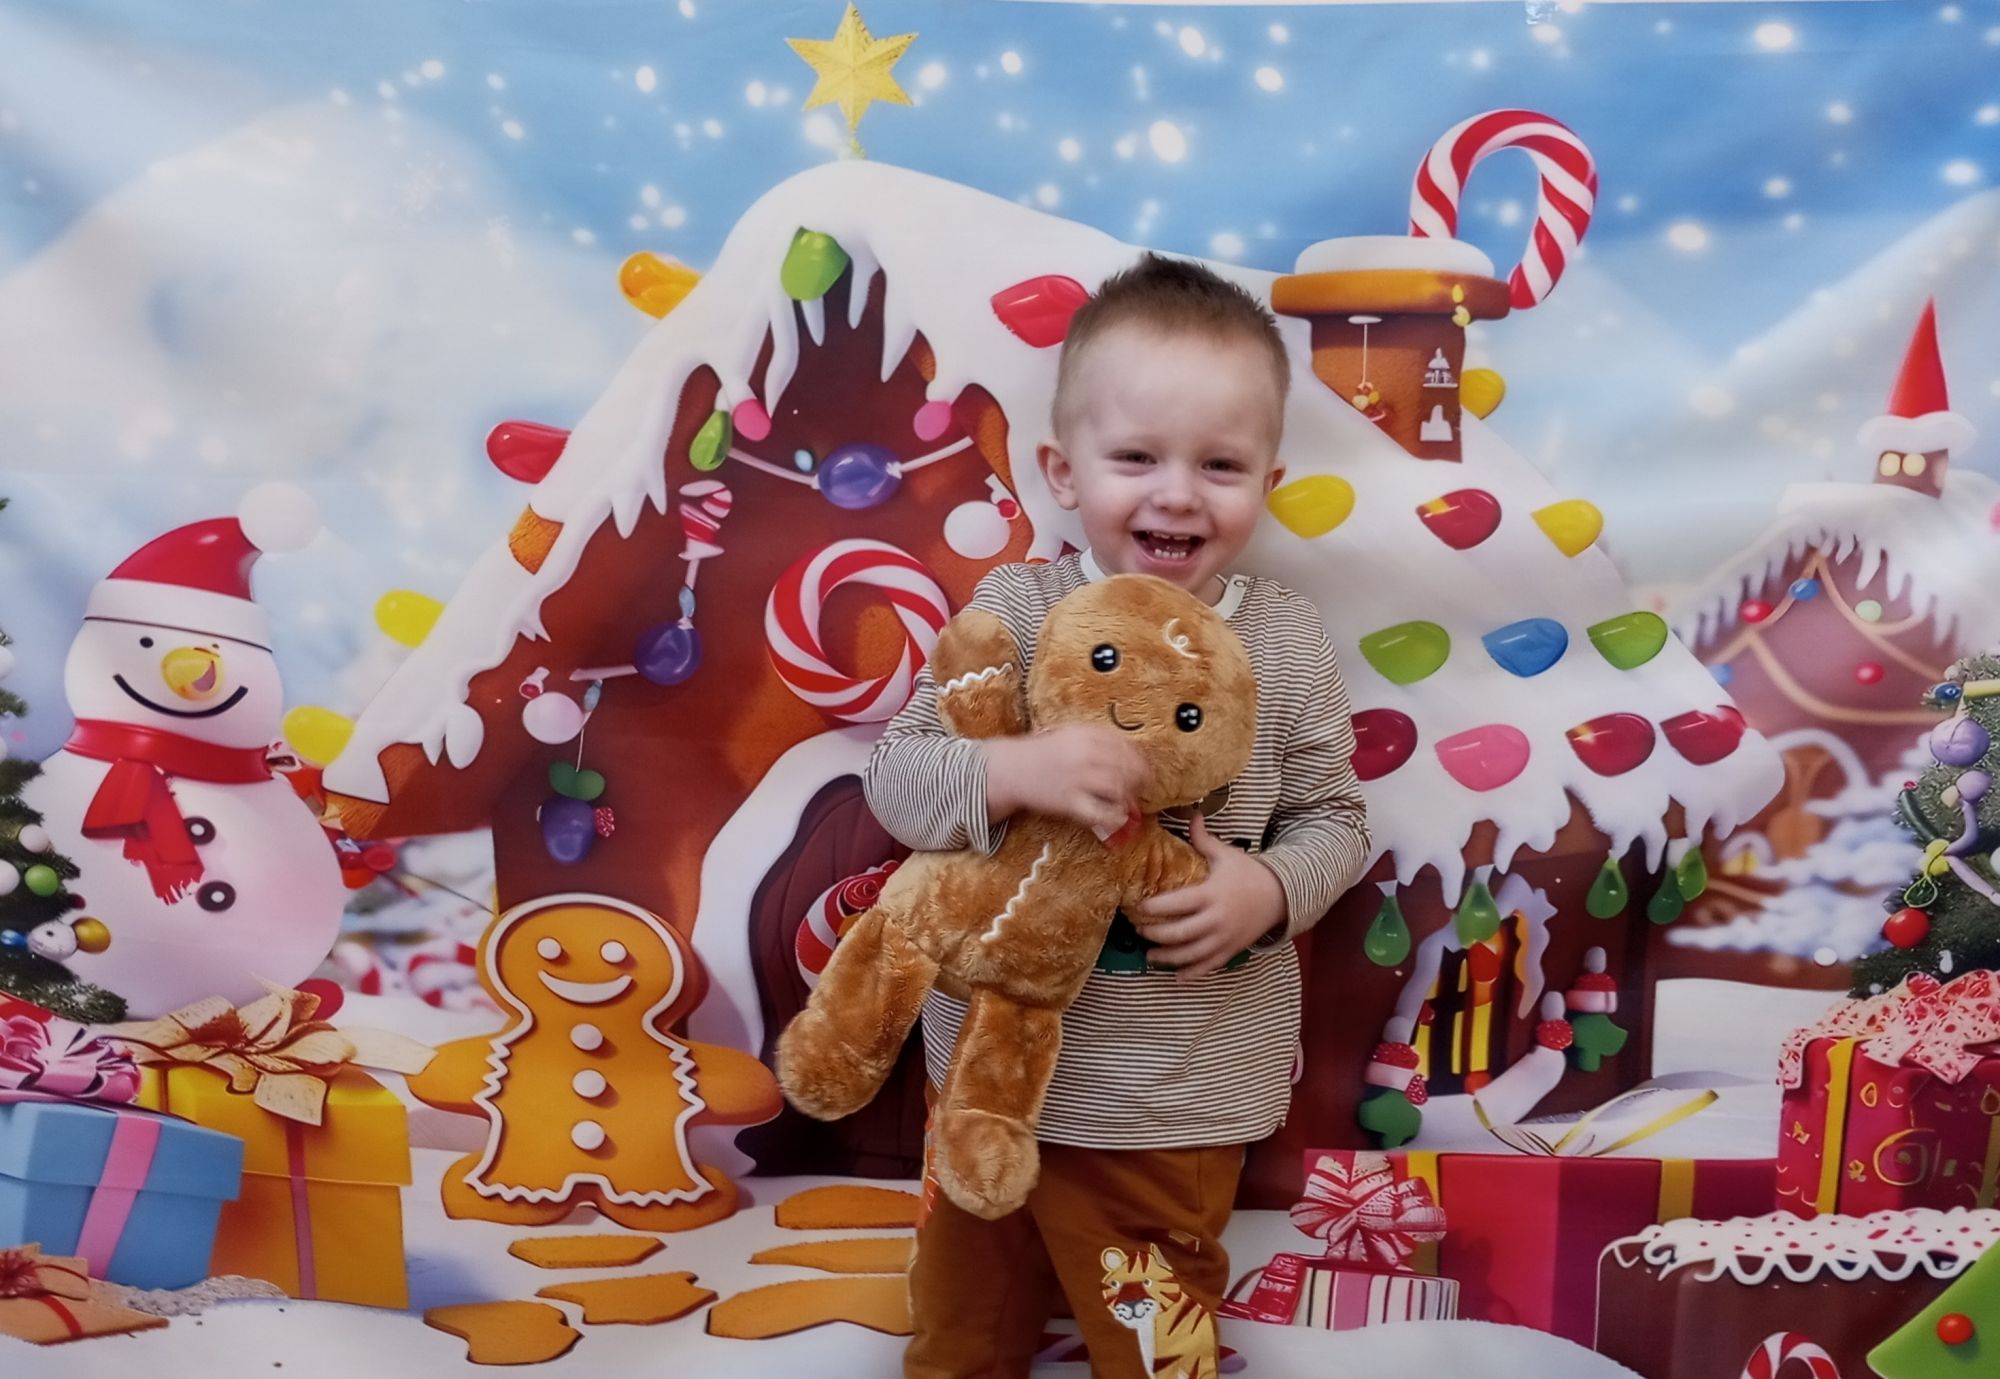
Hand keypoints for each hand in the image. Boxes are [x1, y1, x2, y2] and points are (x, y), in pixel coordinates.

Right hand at [983, 723, 1148, 837]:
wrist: (1011, 769)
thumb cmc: (1042, 752)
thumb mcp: (1068, 734)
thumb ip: (1096, 739)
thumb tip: (1129, 751)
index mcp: (1085, 735)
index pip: (1124, 744)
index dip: (1139, 757)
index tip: (1144, 765)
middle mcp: (1084, 755)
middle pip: (1126, 766)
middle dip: (1140, 777)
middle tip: (1143, 785)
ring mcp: (1077, 779)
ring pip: (1118, 787)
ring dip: (1129, 795)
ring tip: (1129, 800)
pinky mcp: (1069, 802)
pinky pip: (1100, 812)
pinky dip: (1114, 816)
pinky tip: (1118, 816)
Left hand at [1137, 815, 1287, 977]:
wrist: (1281, 896)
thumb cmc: (1248, 874)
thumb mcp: (1226, 855)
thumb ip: (1204, 840)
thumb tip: (1191, 815)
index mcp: (1211, 894)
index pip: (1176, 904)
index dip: (1153, 907)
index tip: (1137, 906)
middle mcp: (1215, 919)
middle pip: (1179, 933)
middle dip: (1155, 934)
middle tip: (1138, 930)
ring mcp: (1224, 938)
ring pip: (1191, 954)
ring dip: (1168, 957)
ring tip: (1150, 956)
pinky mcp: (1231, 950)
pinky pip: (1209, 966)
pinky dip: (1192, 974)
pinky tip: (1177, 977)